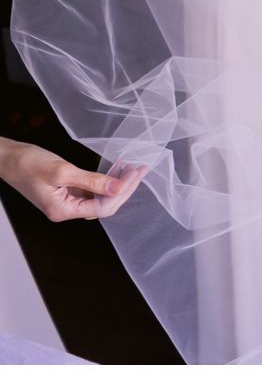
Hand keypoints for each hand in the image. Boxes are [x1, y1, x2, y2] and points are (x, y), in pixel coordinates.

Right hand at [0, 137, 144, 221]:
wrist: (6, 158)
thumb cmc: (27, 163)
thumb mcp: (62, 170)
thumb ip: (91, 181)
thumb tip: (118, 188)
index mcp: (62, 211)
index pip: (102, 208)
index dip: (122, 191)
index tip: (135, 173)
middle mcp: (65, 211)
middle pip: (103, 206)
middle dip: (123, 189)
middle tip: (139, 169)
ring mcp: (65, 202)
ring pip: (98, 199)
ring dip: (116, 185)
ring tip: (131, 168)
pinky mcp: (65, 192)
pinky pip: (90, 191)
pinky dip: (104, 182)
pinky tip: (114, 171)